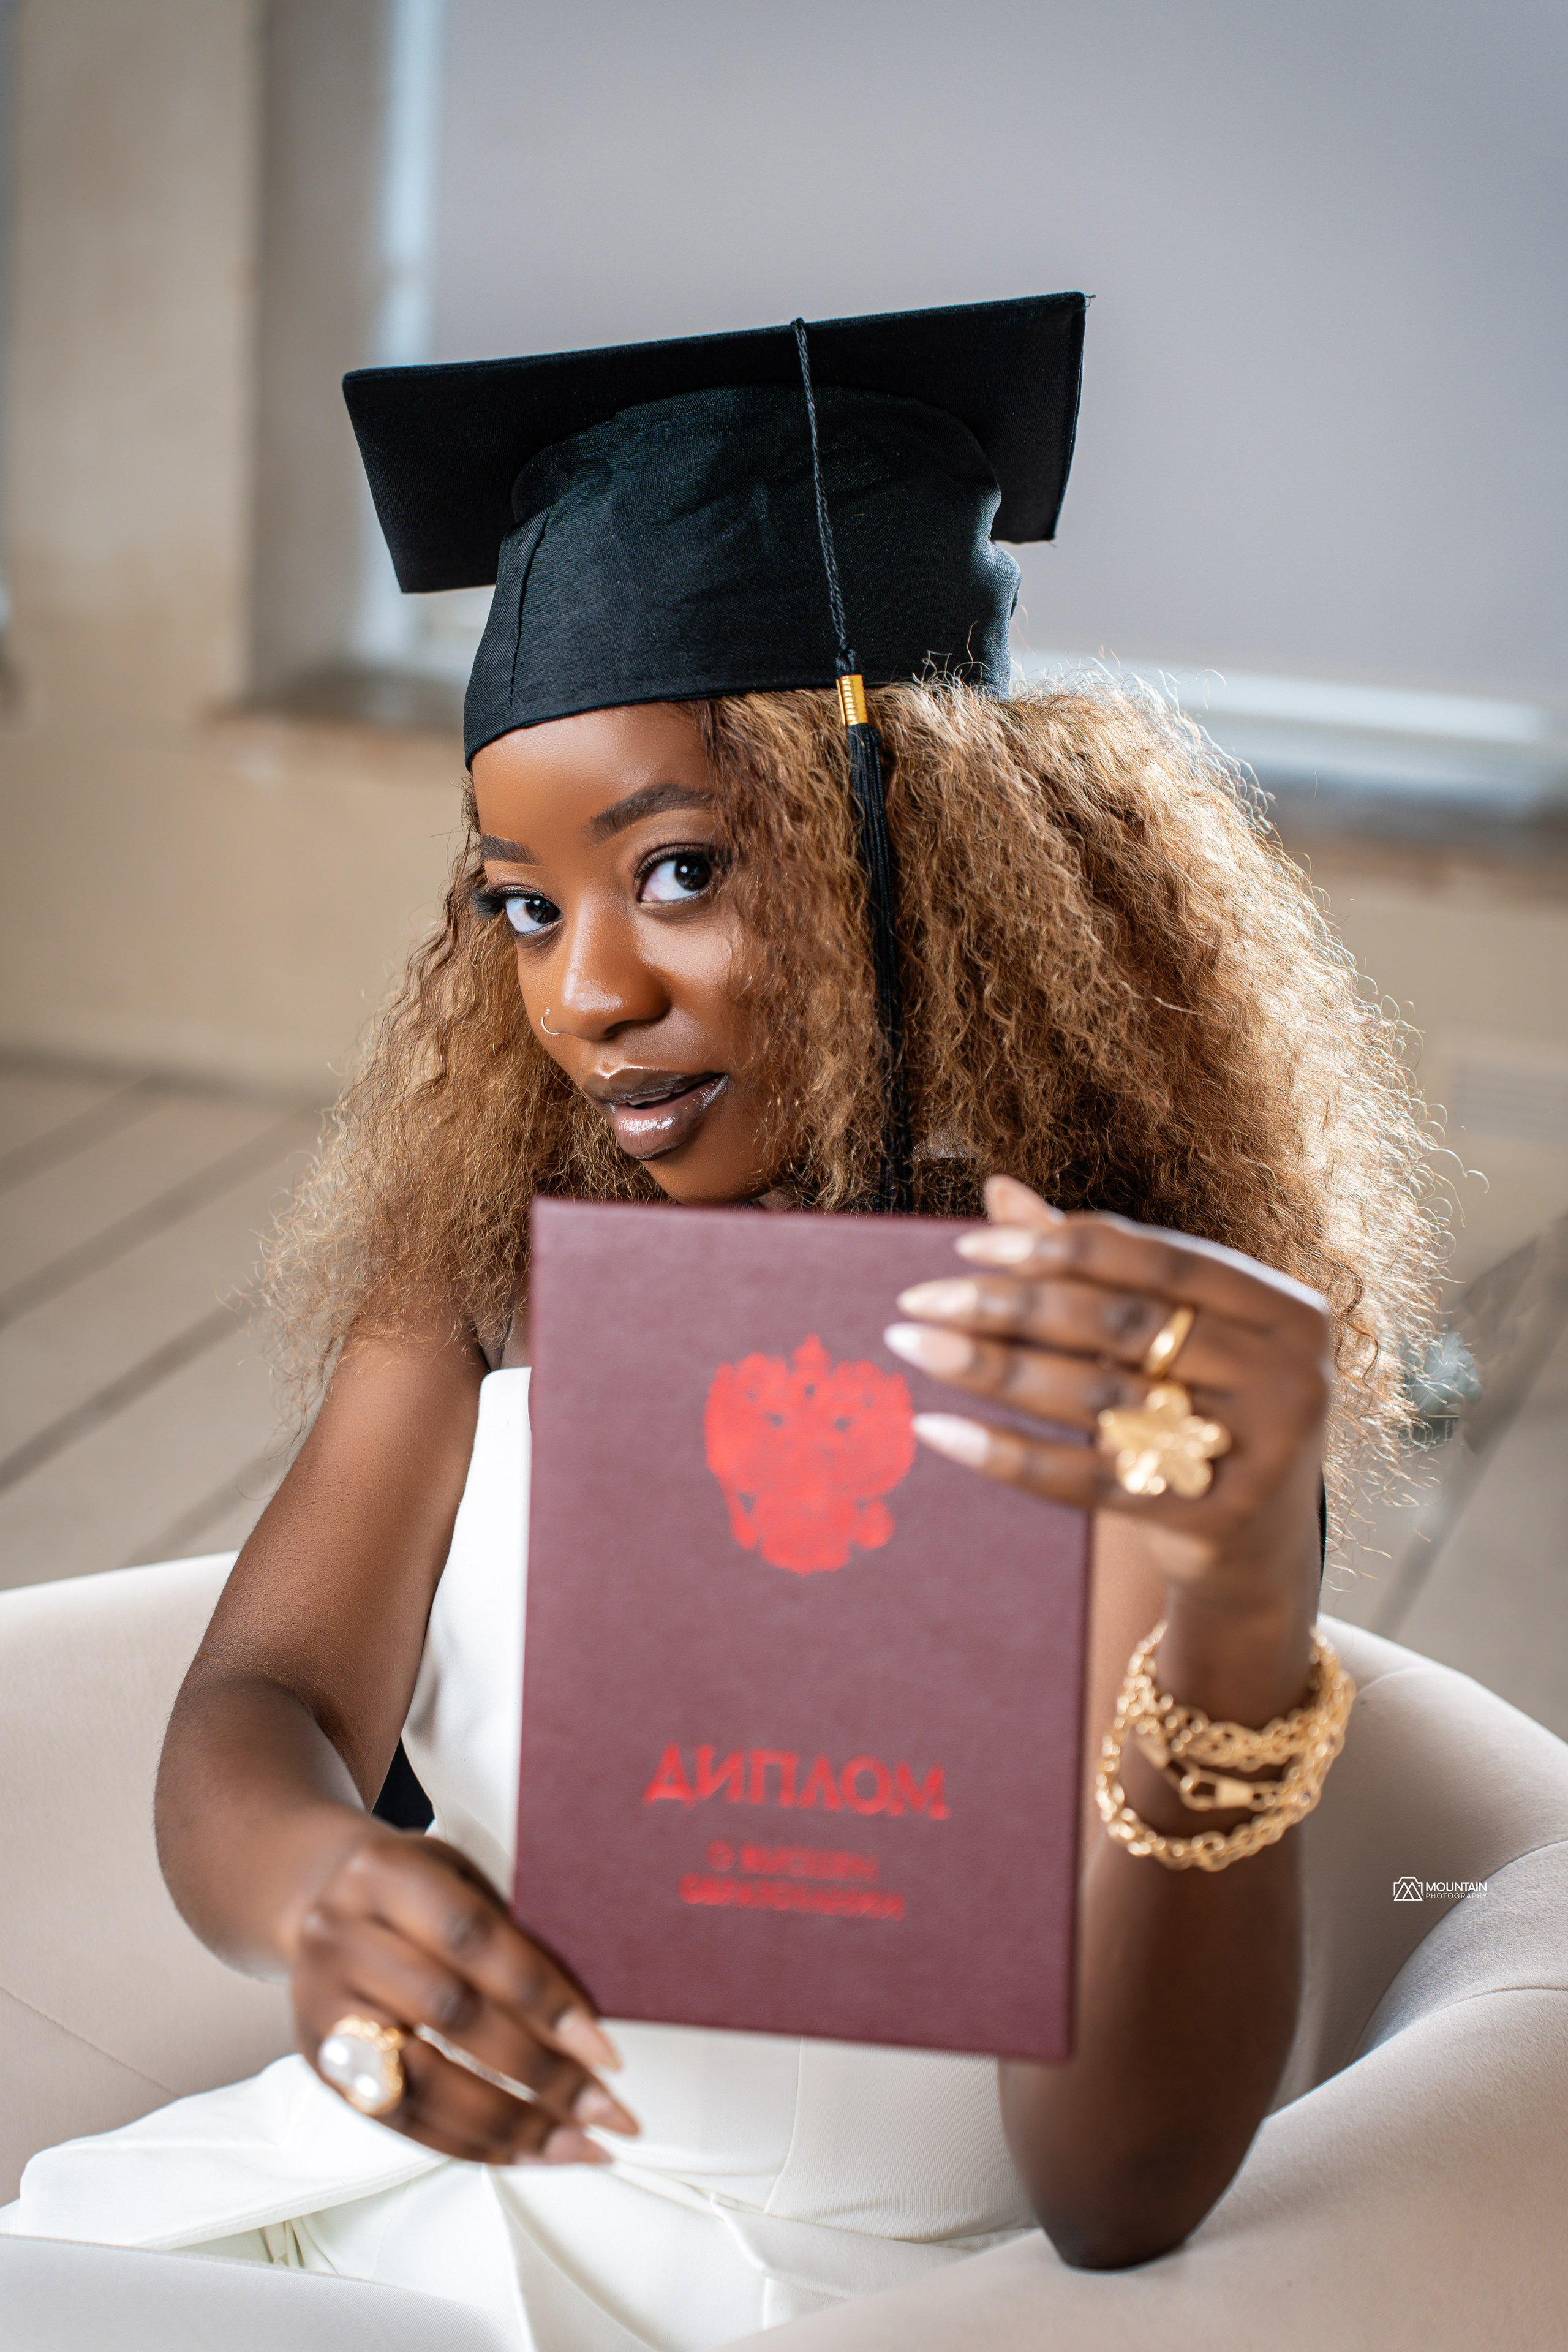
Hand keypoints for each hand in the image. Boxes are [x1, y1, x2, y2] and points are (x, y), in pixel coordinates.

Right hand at [293, 1828, 637, 2163]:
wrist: (318, 1898)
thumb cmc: (409, 1887)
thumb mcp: (456, 1872)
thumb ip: (509, 1925)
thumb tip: (588, 2010)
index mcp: (383, 1874)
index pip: (471, 1939)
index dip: (541, 1997)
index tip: (601, 2047)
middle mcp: (342, 1940)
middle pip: (452, 2016)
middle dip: (539, 2072)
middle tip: (604, 2106)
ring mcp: (324, 2008)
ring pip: (425, 2083)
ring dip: (513, 2125)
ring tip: (577, 2144)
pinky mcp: (322, 2068)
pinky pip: (403, 2122)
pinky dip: (472, 2144)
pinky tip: (526, 2151)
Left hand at [885, 1174, 1330, 1615]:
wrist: (1260, 1547)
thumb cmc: (1206, 1408)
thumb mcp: (1175, 1334)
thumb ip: (1095, 1265)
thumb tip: (998, 1190)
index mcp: (1289, 1312)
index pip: (1157, 1260)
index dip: (1060, 1244)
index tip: (968, 1245)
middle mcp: (1287, 1378)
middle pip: (1120, 1325)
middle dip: (1009, 1306)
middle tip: (919, 1298)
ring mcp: (1256, 1454)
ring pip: (1096, 1398)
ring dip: (991, 1369)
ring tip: (913, 1345)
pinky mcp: (1210, 1520)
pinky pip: (1086, 1481)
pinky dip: (1006, 1454)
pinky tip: (941, 1430)